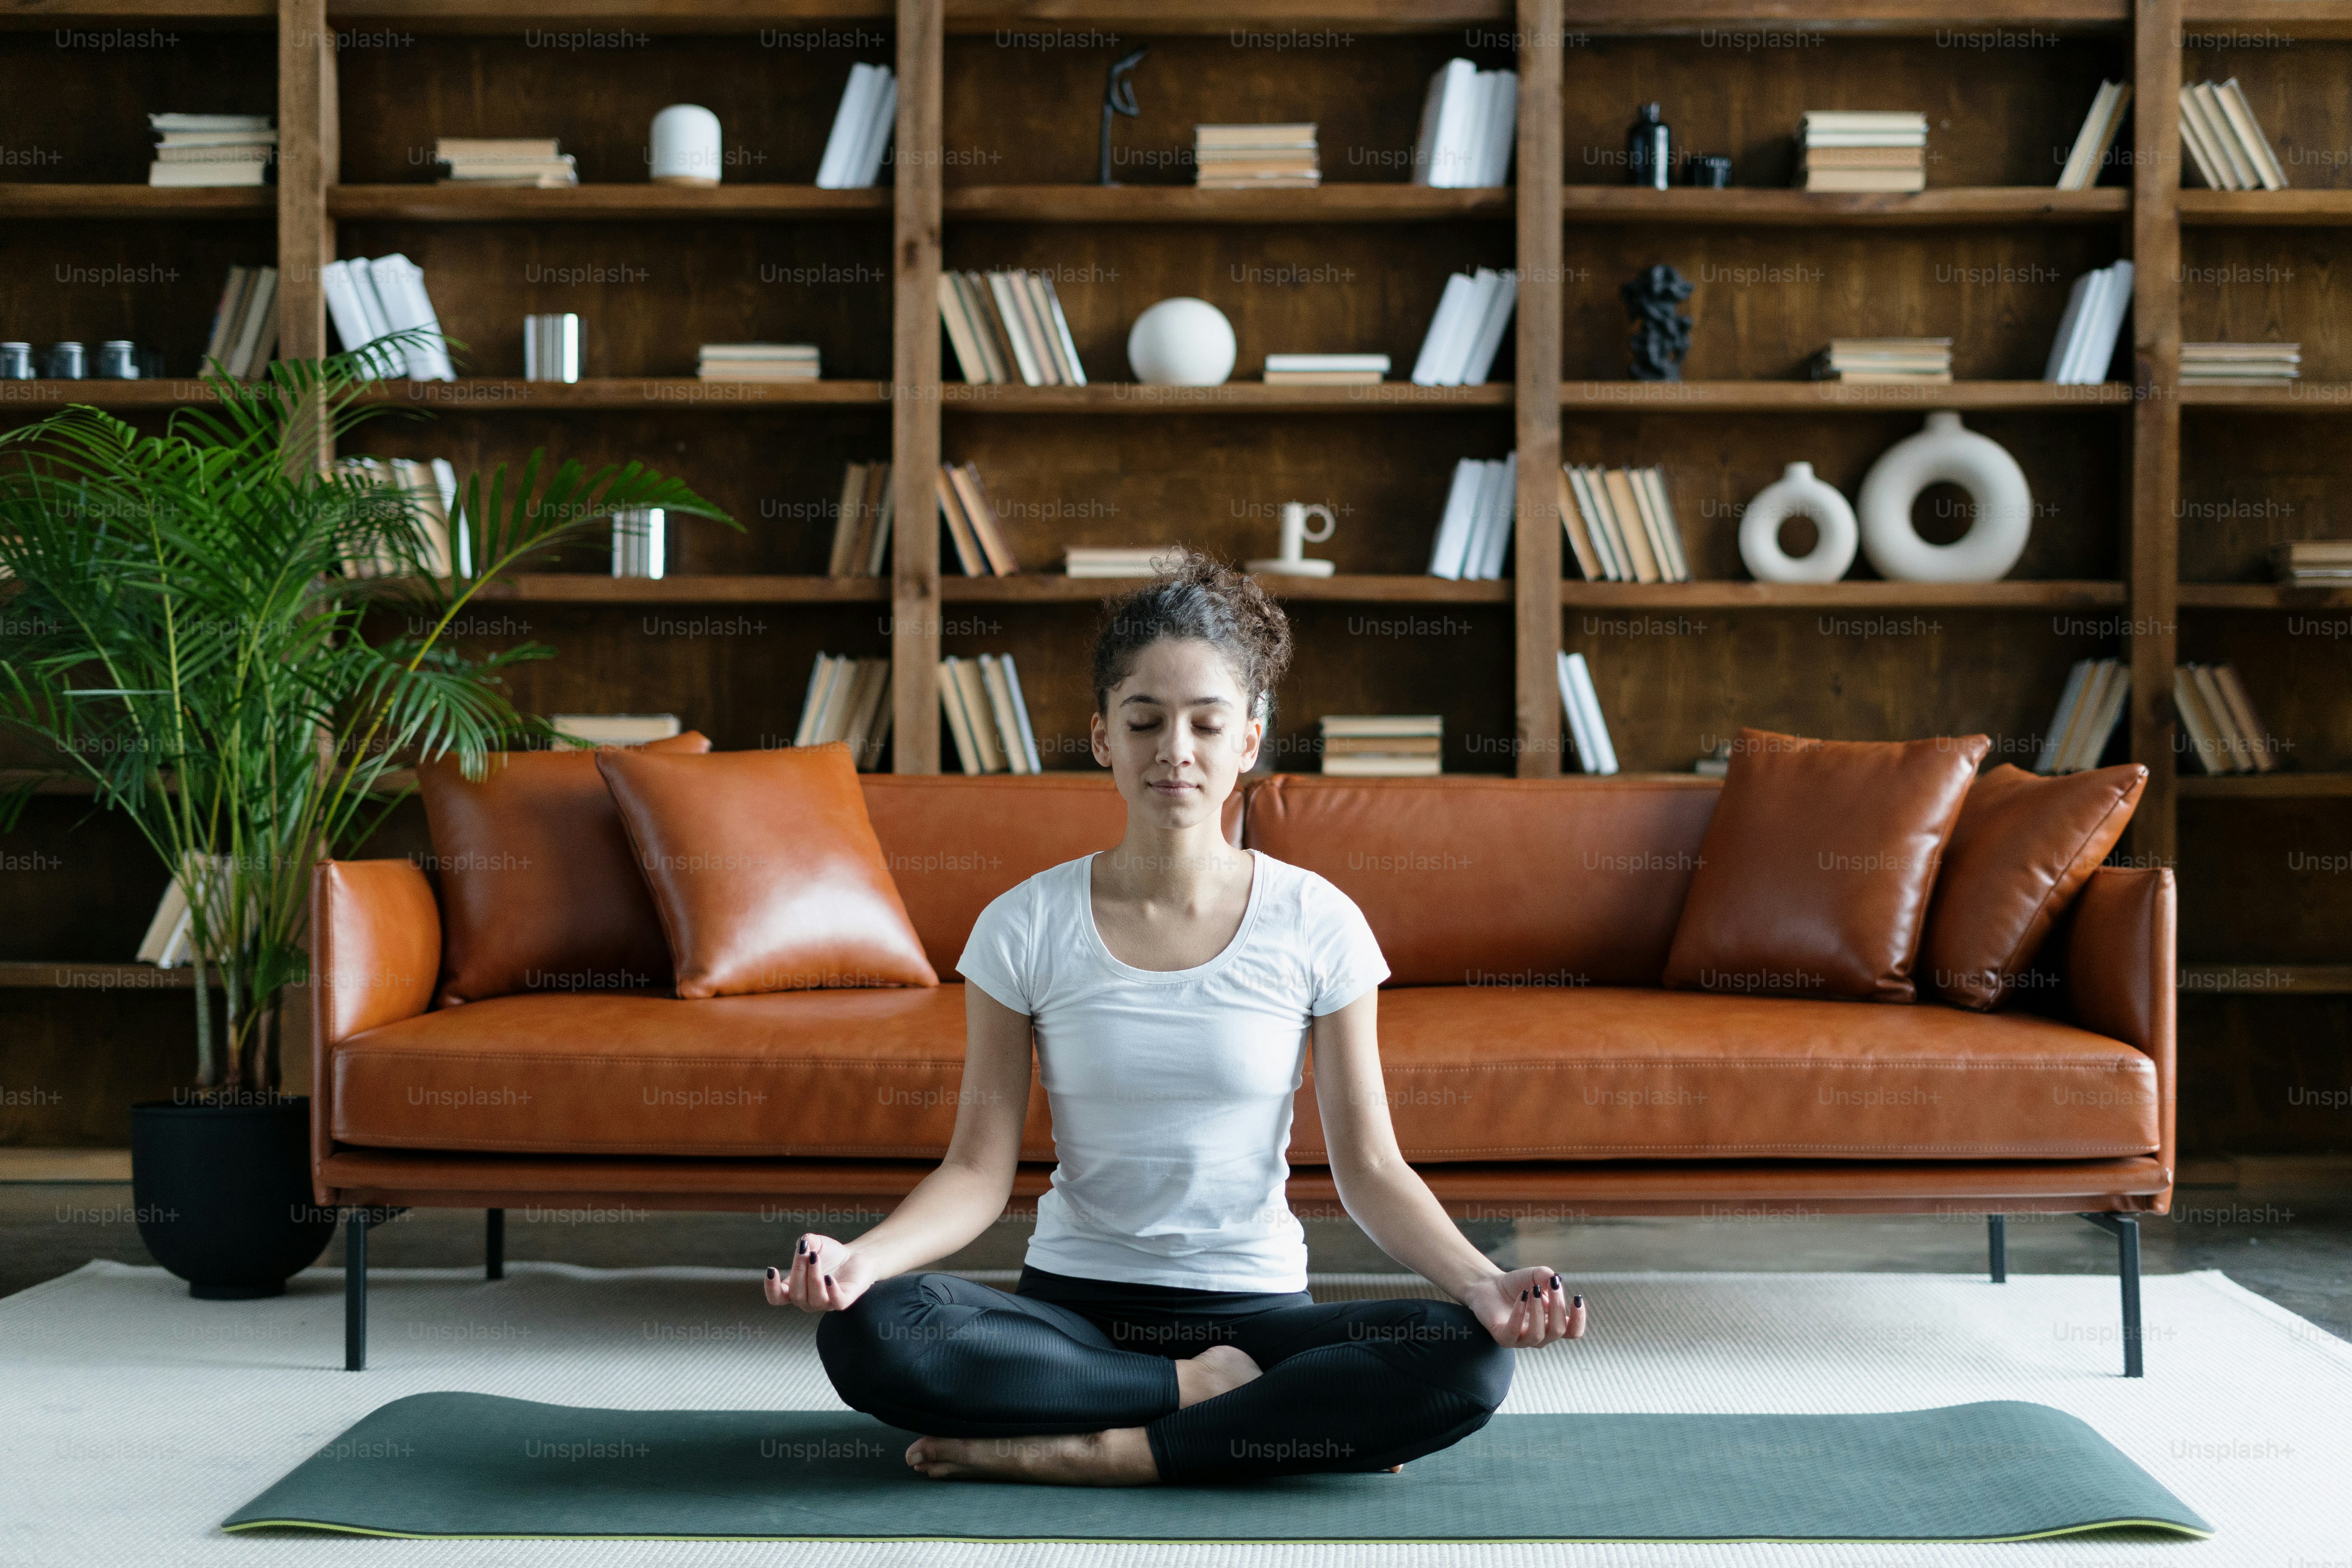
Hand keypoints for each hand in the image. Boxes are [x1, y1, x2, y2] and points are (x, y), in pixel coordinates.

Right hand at [763, 1233, 873, 1312]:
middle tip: (804, 1251)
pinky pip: (836, 1302)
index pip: (777, 1298)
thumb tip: (804, 1242)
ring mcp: (825, 1303)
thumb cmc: (831, 1254)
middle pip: (796, 1294)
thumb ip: (807, 1241)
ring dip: (812, 1277)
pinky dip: (832, 1290)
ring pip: (814, 1298)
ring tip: (815, 1257)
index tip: (771, 1270)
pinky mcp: (844, 1301)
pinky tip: (829, 1277)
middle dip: (798, 1270)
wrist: (856, 1257)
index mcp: (795, 1289)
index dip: (771, 1288)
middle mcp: (808, 1300)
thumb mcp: (816, 1243)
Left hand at [1465, 1267, 1584, 1347]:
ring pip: (1537, 1335)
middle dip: (1558, 1306)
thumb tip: (1555, 1279)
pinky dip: (1519, 1314)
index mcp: (1552, 1324)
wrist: (1488, 1285)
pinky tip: (1522, 1296)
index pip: (1573, 1331)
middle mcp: (1540, 1335)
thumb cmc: (1516, 1284)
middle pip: (1558, 1331)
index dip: (1579, 1319)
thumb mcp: (1535, 1276)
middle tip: (1553, 1285)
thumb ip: (1546, 1276)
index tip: (1577, 1298)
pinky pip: (1514, 1332)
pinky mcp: (1503, 1337)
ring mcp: (1521, 1339)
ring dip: (1538, 1310)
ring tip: (1534, 1290)